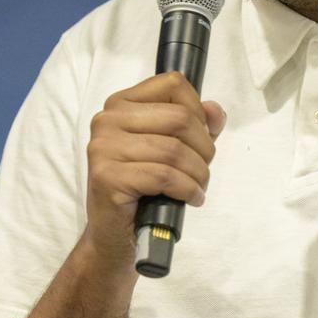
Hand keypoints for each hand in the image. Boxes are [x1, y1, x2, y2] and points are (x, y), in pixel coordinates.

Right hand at [83, 71, 225, 268]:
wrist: (114, 233)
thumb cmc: (142, 189)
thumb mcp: (172, 150)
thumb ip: (195, 125)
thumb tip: (214, 110)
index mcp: (120, 104)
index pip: (173, 84)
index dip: (198, 112)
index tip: (201, 139)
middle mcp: (107, 120)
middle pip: (180, 117)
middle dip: (204, 148)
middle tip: (203, 170)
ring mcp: (103, 147)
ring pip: (175, 150)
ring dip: (199, 174)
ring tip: (198, 187)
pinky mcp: (107, 177)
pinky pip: (164, 176)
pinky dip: (187, 189)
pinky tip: (191, 199)